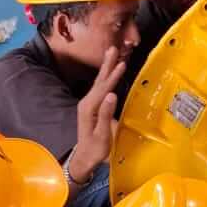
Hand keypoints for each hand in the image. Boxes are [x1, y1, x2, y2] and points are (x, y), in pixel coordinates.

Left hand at [69, 48, 124, 184]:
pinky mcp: (92, 106)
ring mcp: (88, 104)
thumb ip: (106, 114)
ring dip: (107, 67)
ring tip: (112, 54)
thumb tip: (112, 95)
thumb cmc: (94, 149)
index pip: (103, 88)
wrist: (83, 157)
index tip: (123, 64)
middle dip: (107, 64)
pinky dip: (107, 77)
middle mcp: (86, 102)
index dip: (113, 76)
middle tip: (113, 48)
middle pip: (99, 80)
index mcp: (89, 108)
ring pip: (99, 82)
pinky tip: (111, 72)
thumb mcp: (101, 135)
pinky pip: (100, 87)